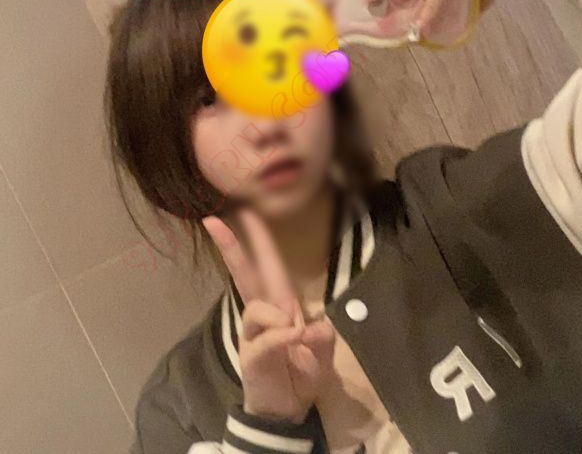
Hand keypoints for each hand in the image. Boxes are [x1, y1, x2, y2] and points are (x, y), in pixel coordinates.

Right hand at [203, 210, 335, 423]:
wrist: (288, 410)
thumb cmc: (302, 374)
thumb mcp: (323, 352)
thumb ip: (322, 335)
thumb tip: (307, 325)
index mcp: (281, 306)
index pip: (269, 268)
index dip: (259, 242)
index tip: (247, 215)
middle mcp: (263, 315)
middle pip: (245, 276)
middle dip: (232, 248)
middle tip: (214, 221)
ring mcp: (253, 336)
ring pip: (256, 308)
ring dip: (277, 315)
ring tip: (296, 333)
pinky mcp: (252, 357)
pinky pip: (265, 340)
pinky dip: (280, 337)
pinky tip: (293, 338)